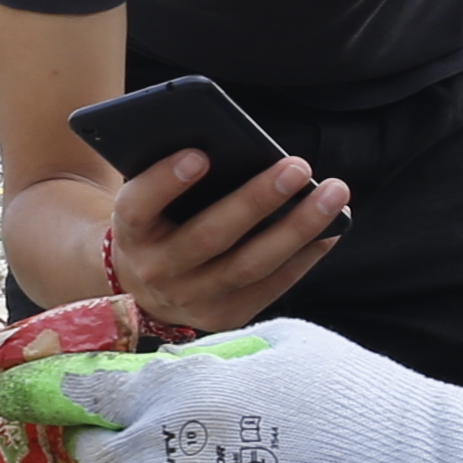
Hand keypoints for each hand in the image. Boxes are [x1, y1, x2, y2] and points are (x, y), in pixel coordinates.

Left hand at [0, 314, 462, 462]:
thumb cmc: (362, 406)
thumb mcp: (280, 344)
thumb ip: (203, 359)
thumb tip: (154, 368)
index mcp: (172, 391)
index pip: (78, 394)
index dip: (63, 401)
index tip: (56, 409)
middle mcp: (152, 459)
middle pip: (89, 459)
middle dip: (106, 457)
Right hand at [105, 142, 349, 332]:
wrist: (145, 285)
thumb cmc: (160, 220)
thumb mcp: (152, 197)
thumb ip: (175, 174)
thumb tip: (234, 146)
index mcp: (130, 230)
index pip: (138, 206)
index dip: (165, 181)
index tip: (200, 155)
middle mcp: (156, 269)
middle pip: (208, 236)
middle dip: (256, 200)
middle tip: (297, 166)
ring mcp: (191, 299)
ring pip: (249, 265)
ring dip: (296, 229)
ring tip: (332, 194)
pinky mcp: (224, 316)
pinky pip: (270, 286)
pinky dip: (303, 256)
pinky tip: (331, 228)